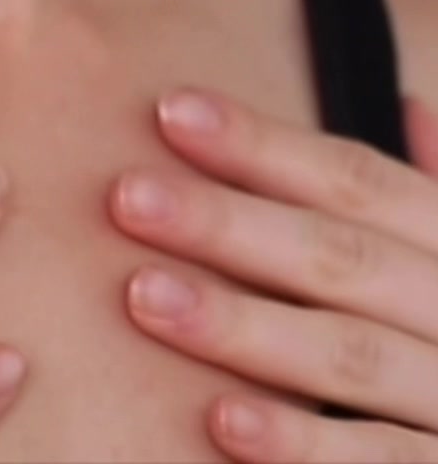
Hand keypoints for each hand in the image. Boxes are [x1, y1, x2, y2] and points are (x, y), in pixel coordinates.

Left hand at [106, 86, 437, 460]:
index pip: (356, 180)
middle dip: (229, 223)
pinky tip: (222, 419)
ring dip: (242, 326)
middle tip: (127, 197)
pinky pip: (377, 461)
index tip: (171, 112)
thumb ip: (431, 197)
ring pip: (347, 356)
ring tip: (145, 295)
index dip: (264, 144)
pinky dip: (301, 443)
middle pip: (338, 258)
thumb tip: (406, 105)